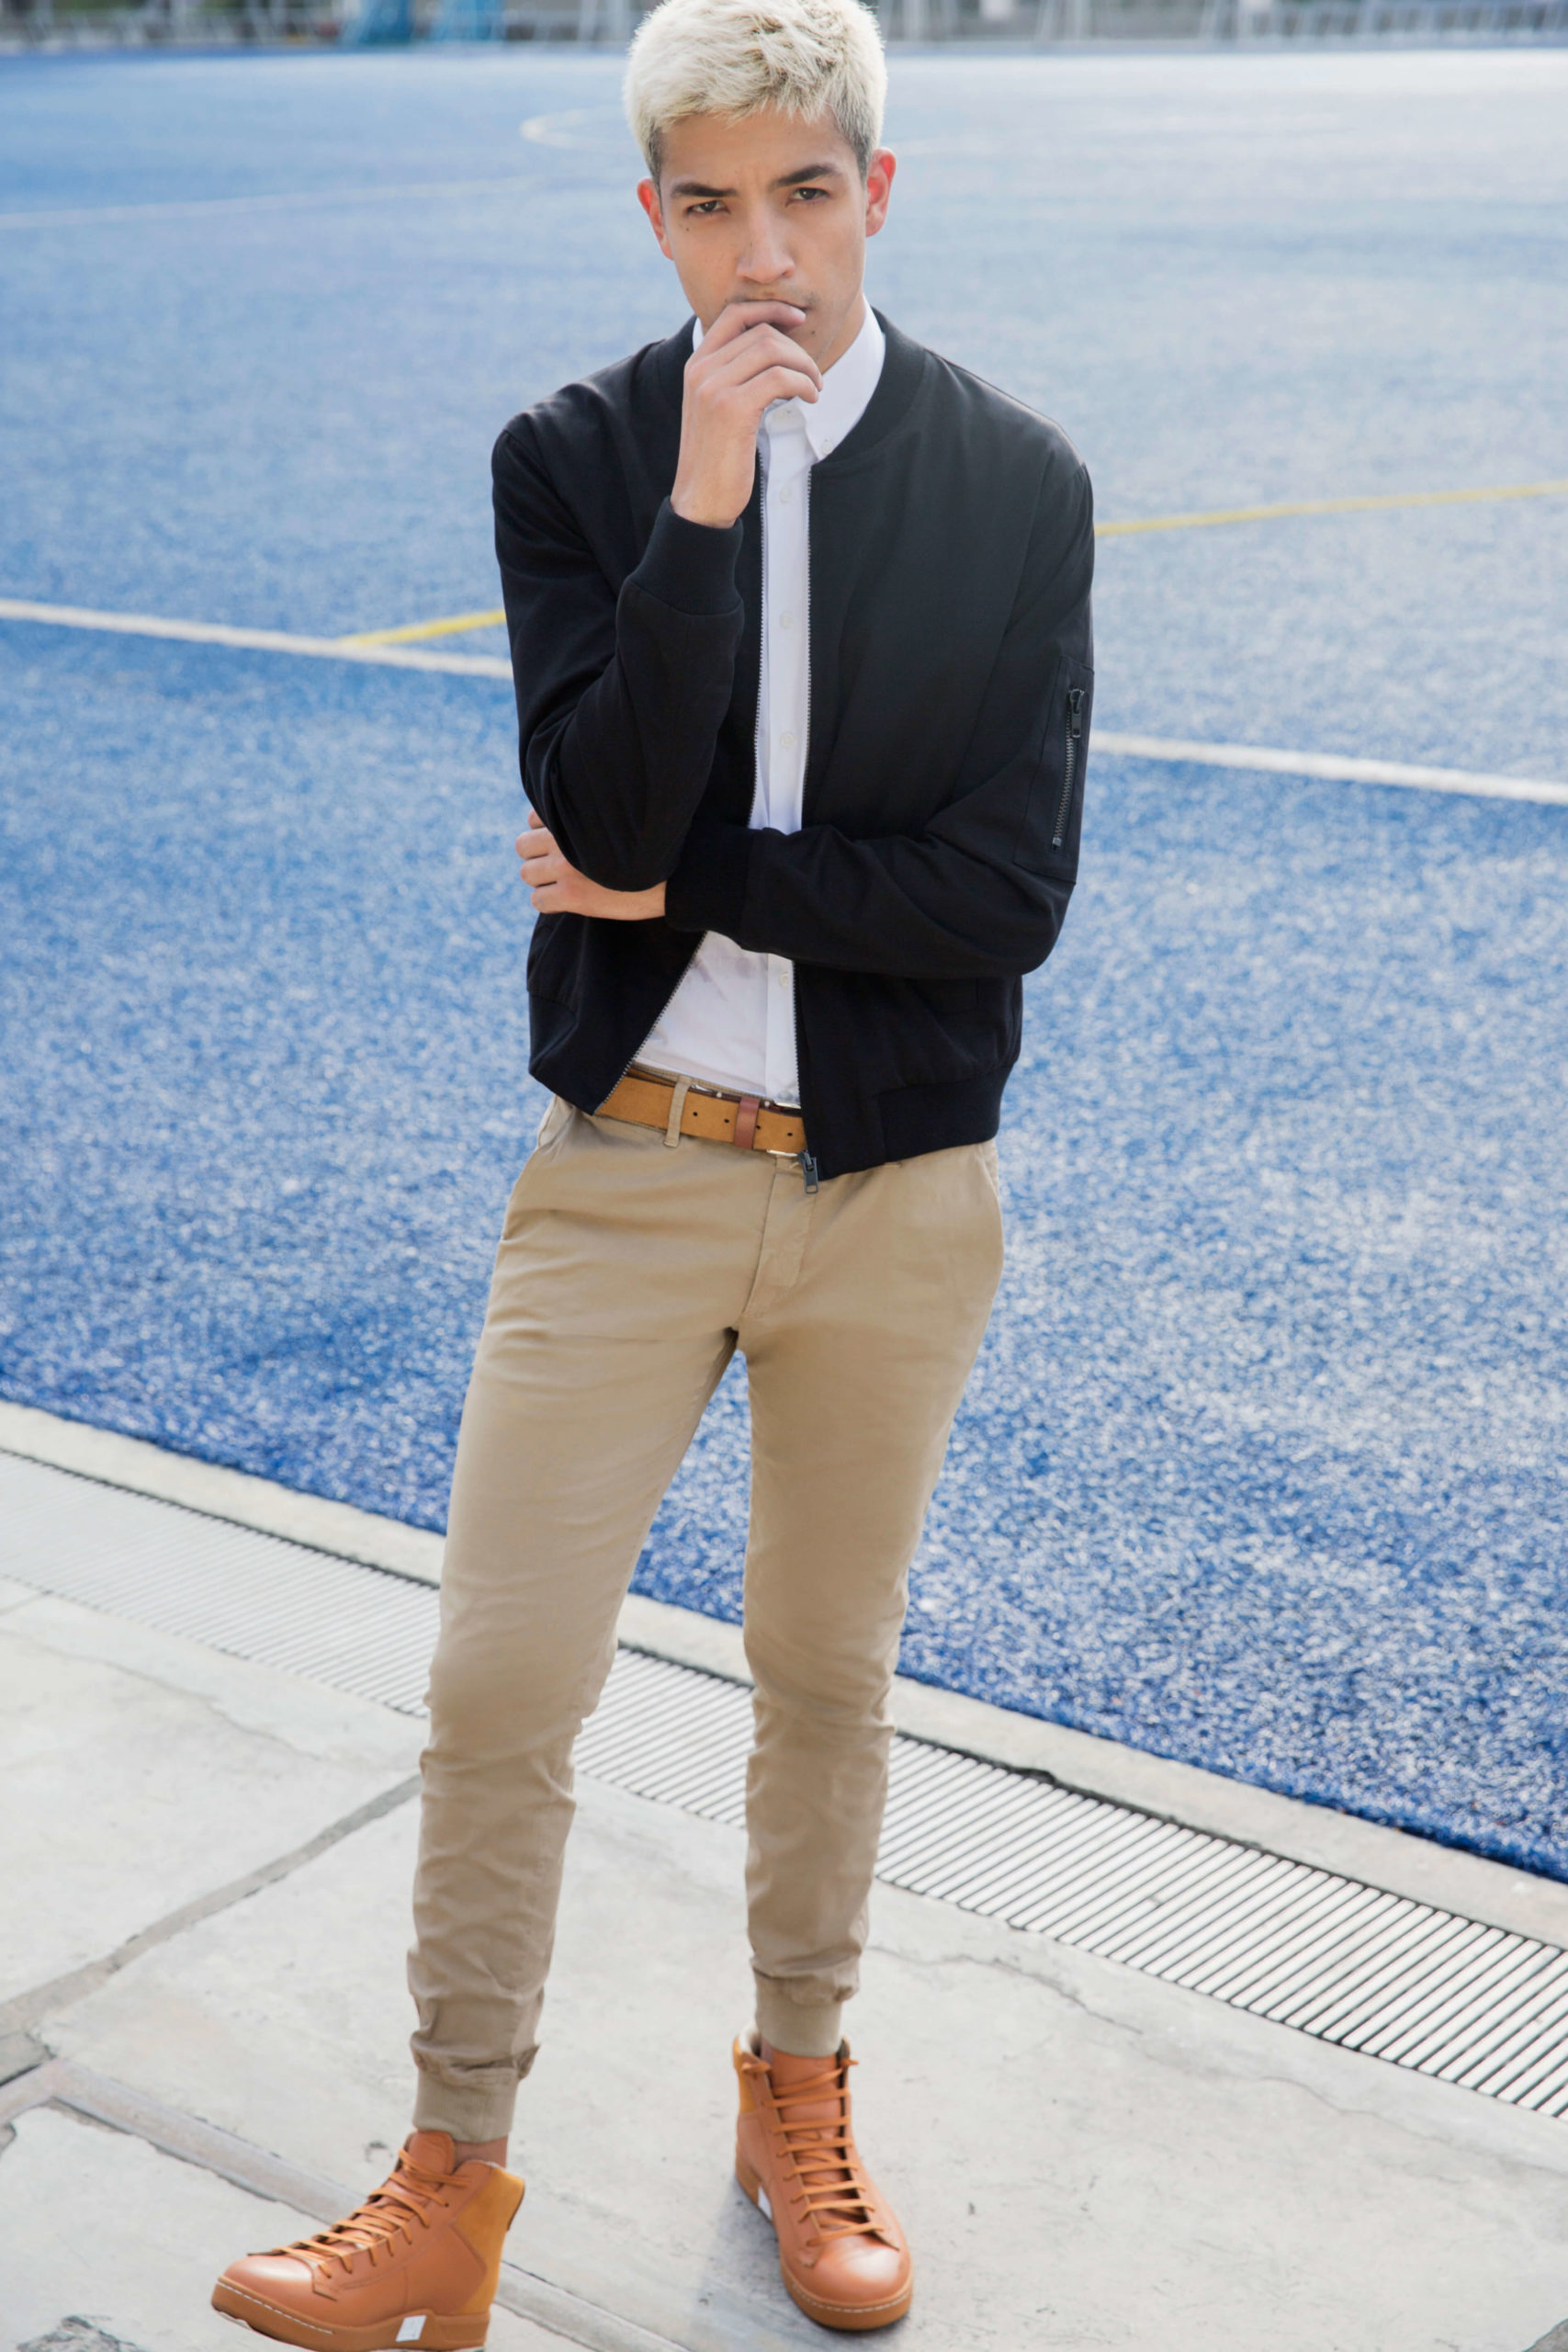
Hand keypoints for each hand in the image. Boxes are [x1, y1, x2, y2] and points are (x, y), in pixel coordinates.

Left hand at [518, 810, 665, 919]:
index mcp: (576, 815)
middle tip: (557, 866)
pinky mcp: (572, 895)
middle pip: (523, 846)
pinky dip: (549, 902)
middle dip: (535, 856)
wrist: (675, 877)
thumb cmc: (655, 848)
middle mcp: (565, 838)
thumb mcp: (622, 819)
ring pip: (527, 873)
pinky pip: (538, 900)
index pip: (533, 818)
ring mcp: (566, 867)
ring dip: (541, 880)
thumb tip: (580, 818)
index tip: (561, 842)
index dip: (544, 831)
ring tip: (563, 885)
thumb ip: (593, 816)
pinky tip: (568, 902)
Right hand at [671, 301, 822, 529]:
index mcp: (696, 364)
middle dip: (797, 349)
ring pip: (773, 349)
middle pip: (761, 332)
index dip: (770, 308)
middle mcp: (701, 369)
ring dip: (805, 366)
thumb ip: (732, 376)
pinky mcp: (733, 408)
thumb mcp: (716, 408)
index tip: (797, 319)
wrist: (700, 499)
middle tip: (813, 375)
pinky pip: (780, 378)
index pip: (735, 314)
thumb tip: (771, 351)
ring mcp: (714, 387)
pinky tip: (810, 398)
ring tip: (815, 388)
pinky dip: (803, 384)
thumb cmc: (716, 457)